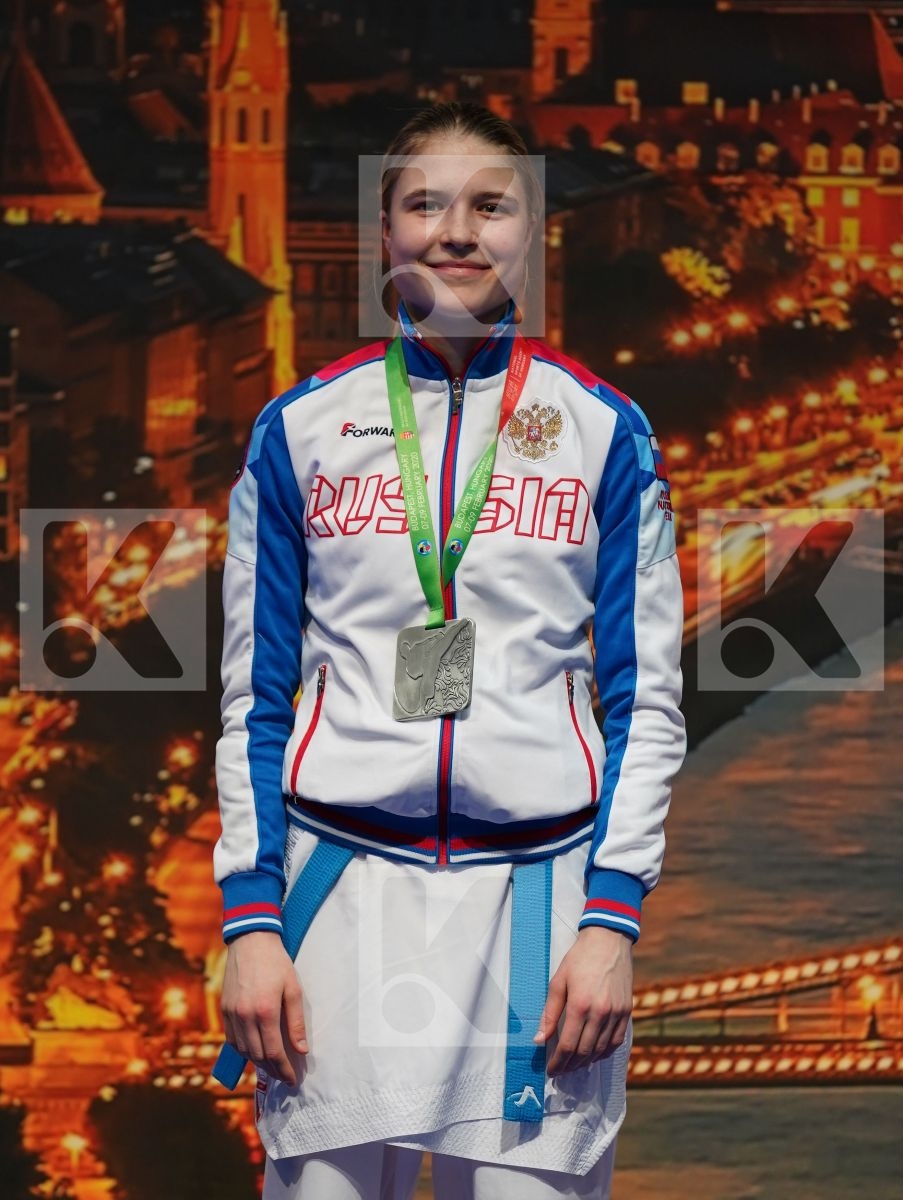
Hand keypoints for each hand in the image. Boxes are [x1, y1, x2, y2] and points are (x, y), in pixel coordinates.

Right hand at [221, 931, 307, 1084]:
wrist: (250, 940)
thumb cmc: (276, 962)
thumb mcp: (293, 988)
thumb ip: (296, 1021)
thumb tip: (301, 1050)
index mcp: (265, 1011)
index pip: (274, 1053)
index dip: (284, 1070)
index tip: (293, 1079)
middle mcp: (245, 1016)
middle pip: (258, 1056)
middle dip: (272, 1070)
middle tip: (285, 1076)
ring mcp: (232, 1013)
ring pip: (243, 1050)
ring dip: (258, 1062)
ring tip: (272, 1066)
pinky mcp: (224, 1009)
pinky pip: (232, 1039)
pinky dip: (243, 1049)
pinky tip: (254, 1050)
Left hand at [533, 925, 632, 1075]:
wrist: (608, 940)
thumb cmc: (579, 959)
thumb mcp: (558, 981)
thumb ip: (549, 1013)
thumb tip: (539, 1039)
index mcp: (580, 1005)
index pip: (567, 1045)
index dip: (558, 1062)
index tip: (550, 1070)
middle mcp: (600, 1013)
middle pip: (584, 1052)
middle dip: (570, 1066)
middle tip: (560, 1071)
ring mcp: (616, 1013)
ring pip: (601, 1050)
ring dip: (586, 1062)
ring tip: (574, 1065)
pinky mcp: (627, 1011)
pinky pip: (616, 1041)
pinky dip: (604, 1053)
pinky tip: (594, 1055)